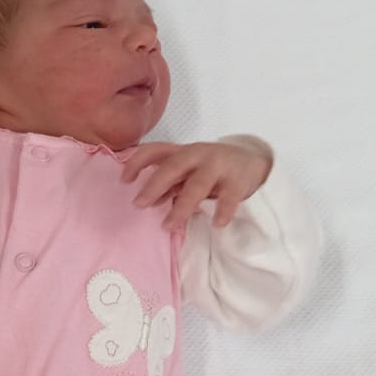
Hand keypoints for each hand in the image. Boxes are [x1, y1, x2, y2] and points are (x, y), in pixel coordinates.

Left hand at [121, 139, 271, 230]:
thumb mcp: (187, 173)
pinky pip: (230, 196)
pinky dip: (223, 209)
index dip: (137, 162)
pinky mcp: (238, 179)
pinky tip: (216, 223)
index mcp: (182, 152)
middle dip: (155, 184)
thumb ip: (168, 185)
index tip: (124, 181)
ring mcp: (219, 165)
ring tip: (169, 225)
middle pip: (174, 166)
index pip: (155, 150)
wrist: (251, 159)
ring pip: (198, 184)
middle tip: (139, 204)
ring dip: (181, 205)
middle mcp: (198, 154)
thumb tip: (147, 202)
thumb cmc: (209, 169)